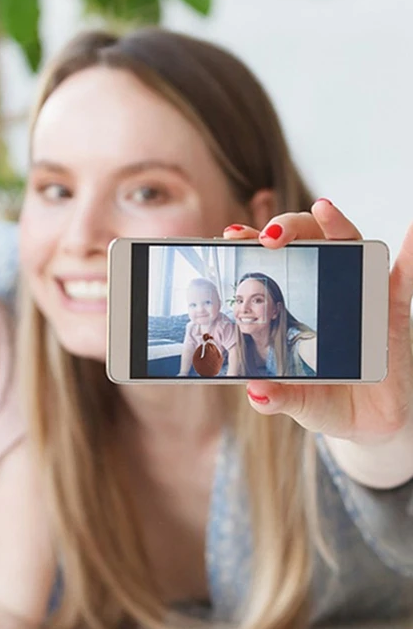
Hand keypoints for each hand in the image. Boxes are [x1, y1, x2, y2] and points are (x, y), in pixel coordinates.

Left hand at [223, 199, 412, 443]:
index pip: (272, 262)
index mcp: (292, 304)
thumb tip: (258, 393)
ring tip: (324, 207)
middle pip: (307, 242)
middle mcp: (324, 290)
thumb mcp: (296, 401)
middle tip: (268, 236)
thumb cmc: (324, 399)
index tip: (233, 234)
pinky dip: (411, 251)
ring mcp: (358, 295)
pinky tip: (411, 231)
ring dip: (336, 224)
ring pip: (348, 246)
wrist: (366, 421)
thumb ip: (277, 397)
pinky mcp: (391, 309)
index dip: (253, 243)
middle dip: (287, 229)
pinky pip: (404, 276)